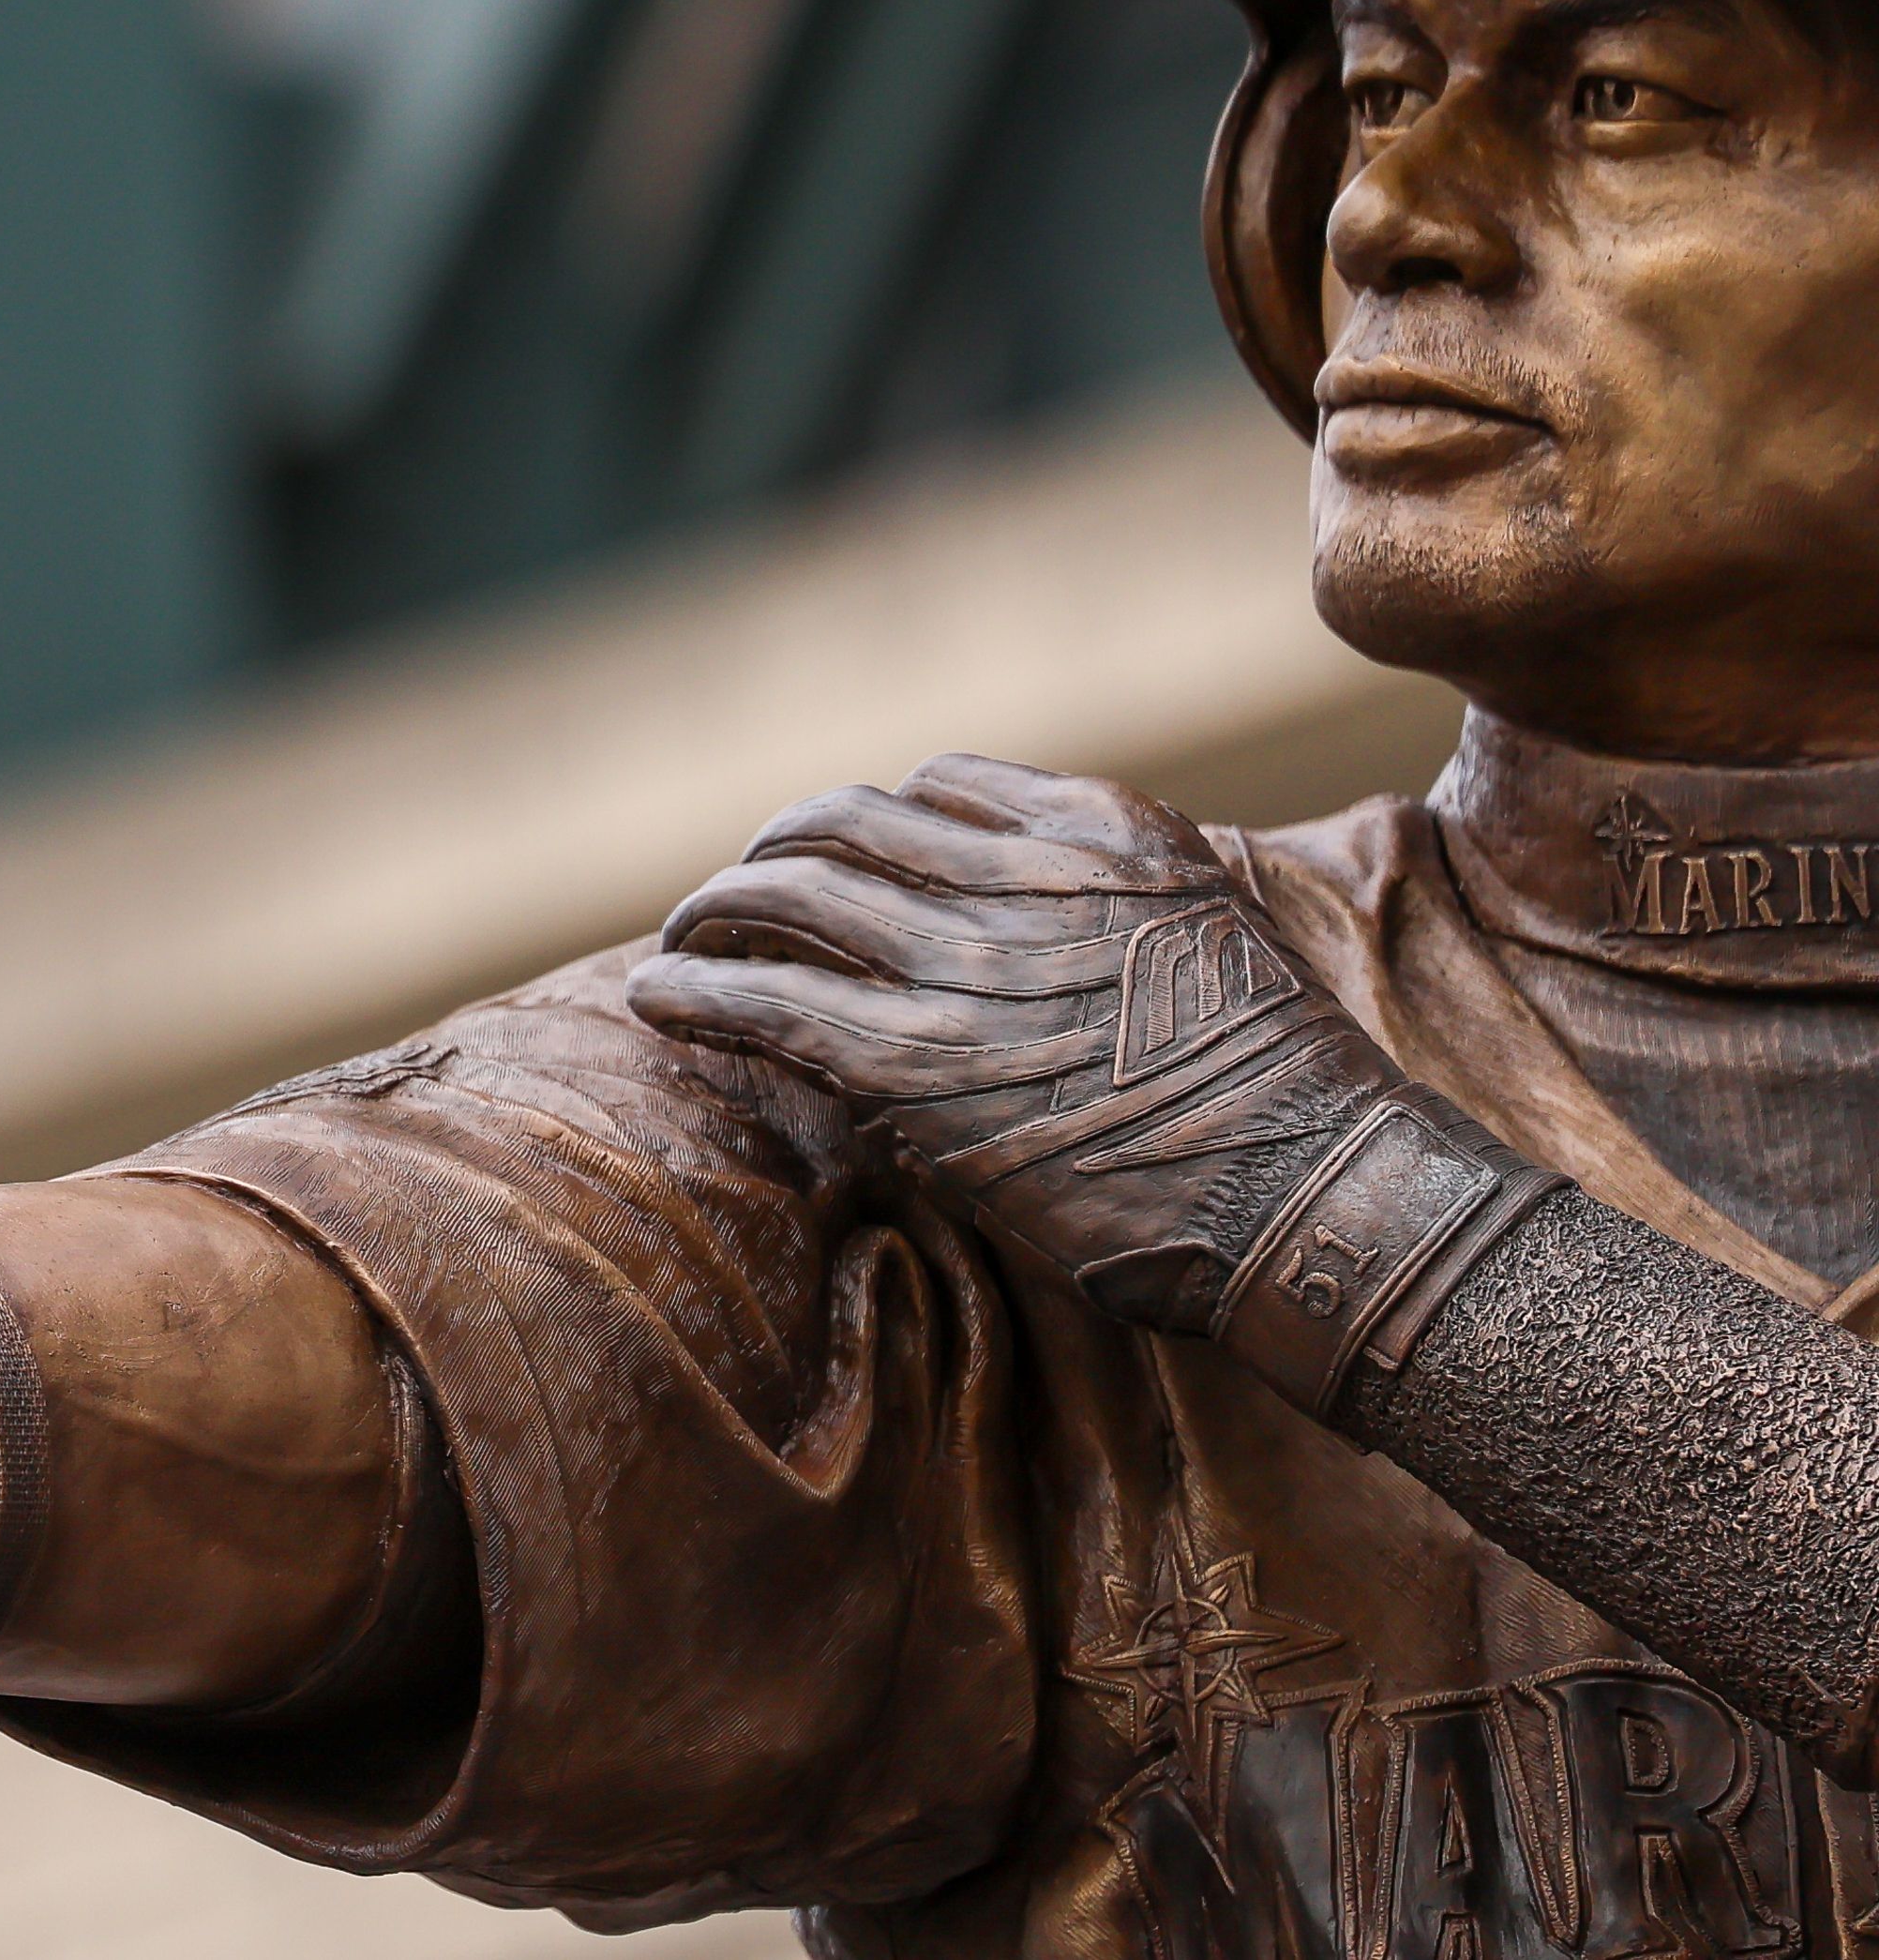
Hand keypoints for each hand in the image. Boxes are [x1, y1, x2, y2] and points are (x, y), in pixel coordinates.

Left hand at [627, 756, 1554, 1412]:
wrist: (1321, 1193)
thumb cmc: (1286, 1096)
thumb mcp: (1214, 932)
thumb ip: (1113, 899)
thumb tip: (1018, 911)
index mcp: (1102, 830)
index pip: (942, 784)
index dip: (874, 821)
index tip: (843, 856)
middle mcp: (1020, 876)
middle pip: (842, 821)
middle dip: (776, 850)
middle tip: (738, 894)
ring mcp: (962, 966)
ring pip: (787, 892)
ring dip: (714, 911)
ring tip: (682, 941)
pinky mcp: (914, 1066)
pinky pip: (763, 1002)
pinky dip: (691, 991)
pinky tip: (655, 1001)